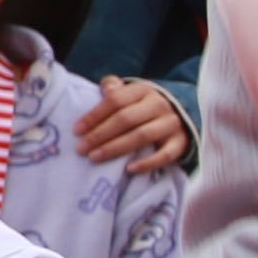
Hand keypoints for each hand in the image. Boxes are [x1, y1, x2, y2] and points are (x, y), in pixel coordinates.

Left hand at [76, 75, 191, 172]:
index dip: (94, 115)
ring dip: (115, 148)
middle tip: (81, 148)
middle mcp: (159, 105)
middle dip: (100, 134)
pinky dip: (148, 163)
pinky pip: (165, 155)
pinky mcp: (181, 142)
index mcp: (142, 90)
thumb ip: (113, 88)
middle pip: (125, 119)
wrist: (180, 114)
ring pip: (142, 136)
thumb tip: (106, 89)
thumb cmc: (141, 106)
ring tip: (95, 157)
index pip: (115, 100)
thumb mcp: (128, 93)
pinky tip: (129, 169)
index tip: (76, 131)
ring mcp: (172, 124)